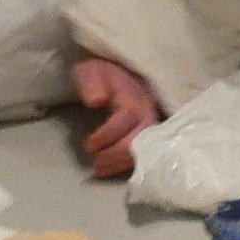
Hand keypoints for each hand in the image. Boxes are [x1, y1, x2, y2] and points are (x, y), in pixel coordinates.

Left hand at [73, 55, 160, 179]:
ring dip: (122, 163)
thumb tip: (96, 101)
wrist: (118, 71)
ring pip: (146, 149)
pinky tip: (111, 168)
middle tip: (95, 162)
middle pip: (142, 137)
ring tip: (99, 168)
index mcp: (133, 94)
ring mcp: (150, 122)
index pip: (128, 115)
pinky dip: (128, 164)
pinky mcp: (149, 132)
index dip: (109, 134)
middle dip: (117, 153)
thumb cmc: (101, 73)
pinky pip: (145, 153)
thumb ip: (92, 83)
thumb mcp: (91, 71)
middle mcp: (147, 110)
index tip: (89, 144)